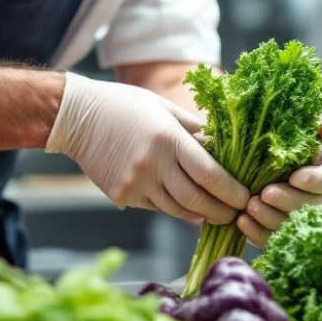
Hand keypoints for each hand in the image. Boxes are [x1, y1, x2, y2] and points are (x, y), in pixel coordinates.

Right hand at [46, 74, 249, 223]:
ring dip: (198, 214)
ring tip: (214, 212)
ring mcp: (135, 184)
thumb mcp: (164, 108)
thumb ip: (194, 130)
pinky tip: (181, 201)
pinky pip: (155, 207)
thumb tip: (225, 148)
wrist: (76, 117)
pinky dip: (172, 206)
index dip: (232, 192)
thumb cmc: (125, 105)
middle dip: (221, 212)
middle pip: (196, 201)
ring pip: (177, 210)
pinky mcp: (122, 196)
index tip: (245, 198)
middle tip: (236, 215)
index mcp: (167, 139)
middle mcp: (152, 165)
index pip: (209, 174)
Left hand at [237, 114, 321, 247]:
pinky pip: (271, 239)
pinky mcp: (278, 232)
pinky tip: (242, 221)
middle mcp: (318, 198)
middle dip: (288, 201)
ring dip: (270, 217)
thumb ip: (319, 125)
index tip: (295, 177)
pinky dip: (256, 232)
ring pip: (291, 225)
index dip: (315, 180)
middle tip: (265, 194)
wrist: (250, 161)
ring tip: (250, 206)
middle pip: (311, 206)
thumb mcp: (299, 129)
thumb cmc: (279, 141)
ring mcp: (298, 218)